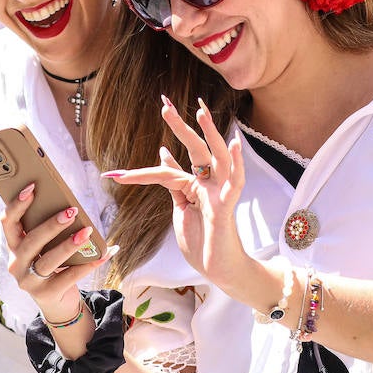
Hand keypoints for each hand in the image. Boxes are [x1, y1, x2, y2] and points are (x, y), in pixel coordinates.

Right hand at [2, 184, 111, 323]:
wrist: (58, 303)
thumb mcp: (46, 247)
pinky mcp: (47, 295)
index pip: (8, 223)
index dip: (17, 205)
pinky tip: (103, 254)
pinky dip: (88, 264)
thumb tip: (71, 205)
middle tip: (71, 211)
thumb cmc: (53, 265)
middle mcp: (16, 264)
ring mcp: (30, 282)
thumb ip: (49, 230)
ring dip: (69, 245)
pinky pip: (69, 277)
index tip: (32, 187)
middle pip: (31, 241)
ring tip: (86, 231)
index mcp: (14, 246)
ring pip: (48, 260)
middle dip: (51, 225)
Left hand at [108, 97, 250, 292]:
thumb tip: (163, 153)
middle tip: (165, 105)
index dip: (148, 164)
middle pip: (196, 150)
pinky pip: (234, 182)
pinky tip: (233, 144)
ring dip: (209, 135)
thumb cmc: (202, 239)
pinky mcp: (227, 206)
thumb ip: (173, 181)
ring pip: (216, 158)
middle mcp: (209, 183)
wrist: (217, 267)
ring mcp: (219, 193)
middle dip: (180, 127)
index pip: (169, 168)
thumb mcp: (181, 206)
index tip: (136, 145)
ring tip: (200, 113)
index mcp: (195, 184)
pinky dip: (235, 163)